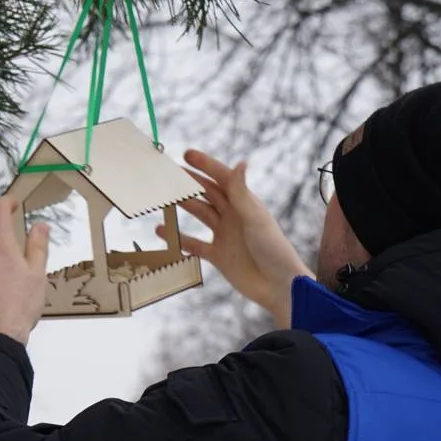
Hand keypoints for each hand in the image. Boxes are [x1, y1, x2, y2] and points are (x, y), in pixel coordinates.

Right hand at [157, 150, 312, 327]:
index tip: (187, 154)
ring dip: (183, 205)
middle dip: (190, 181)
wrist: (278, 286)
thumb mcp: (255, 219)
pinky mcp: (218, 255)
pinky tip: (161, 231)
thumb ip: (242, 193)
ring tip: (164, 197)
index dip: (205, 165)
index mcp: (244, 203)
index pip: (222, 178)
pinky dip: (179, 238)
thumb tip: (240, 162)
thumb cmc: (273, 249)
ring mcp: (224, 235)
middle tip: (169, 172)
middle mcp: (233, 215)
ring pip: (199, 214)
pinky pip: (194, 244)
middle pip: (207, 193)